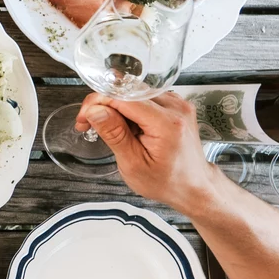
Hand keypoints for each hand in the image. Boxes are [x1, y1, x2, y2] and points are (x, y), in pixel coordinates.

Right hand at [76, 92, 222, 210]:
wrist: (193, 187)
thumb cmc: (167, 182)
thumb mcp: (133, 164)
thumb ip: (114, 134)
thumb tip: (96, 110)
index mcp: (167, 123)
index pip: (124, 97)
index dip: (98, 103)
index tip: (84, 118)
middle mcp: (176, 108)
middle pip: (129, 91)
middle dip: (104, 104)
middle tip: (89, 123)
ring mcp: (178, 105)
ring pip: (135, 93)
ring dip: (115, 106)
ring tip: (108, 128)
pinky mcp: (176, 106)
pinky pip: (145, 98)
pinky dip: (129, 108)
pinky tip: (125, 125)